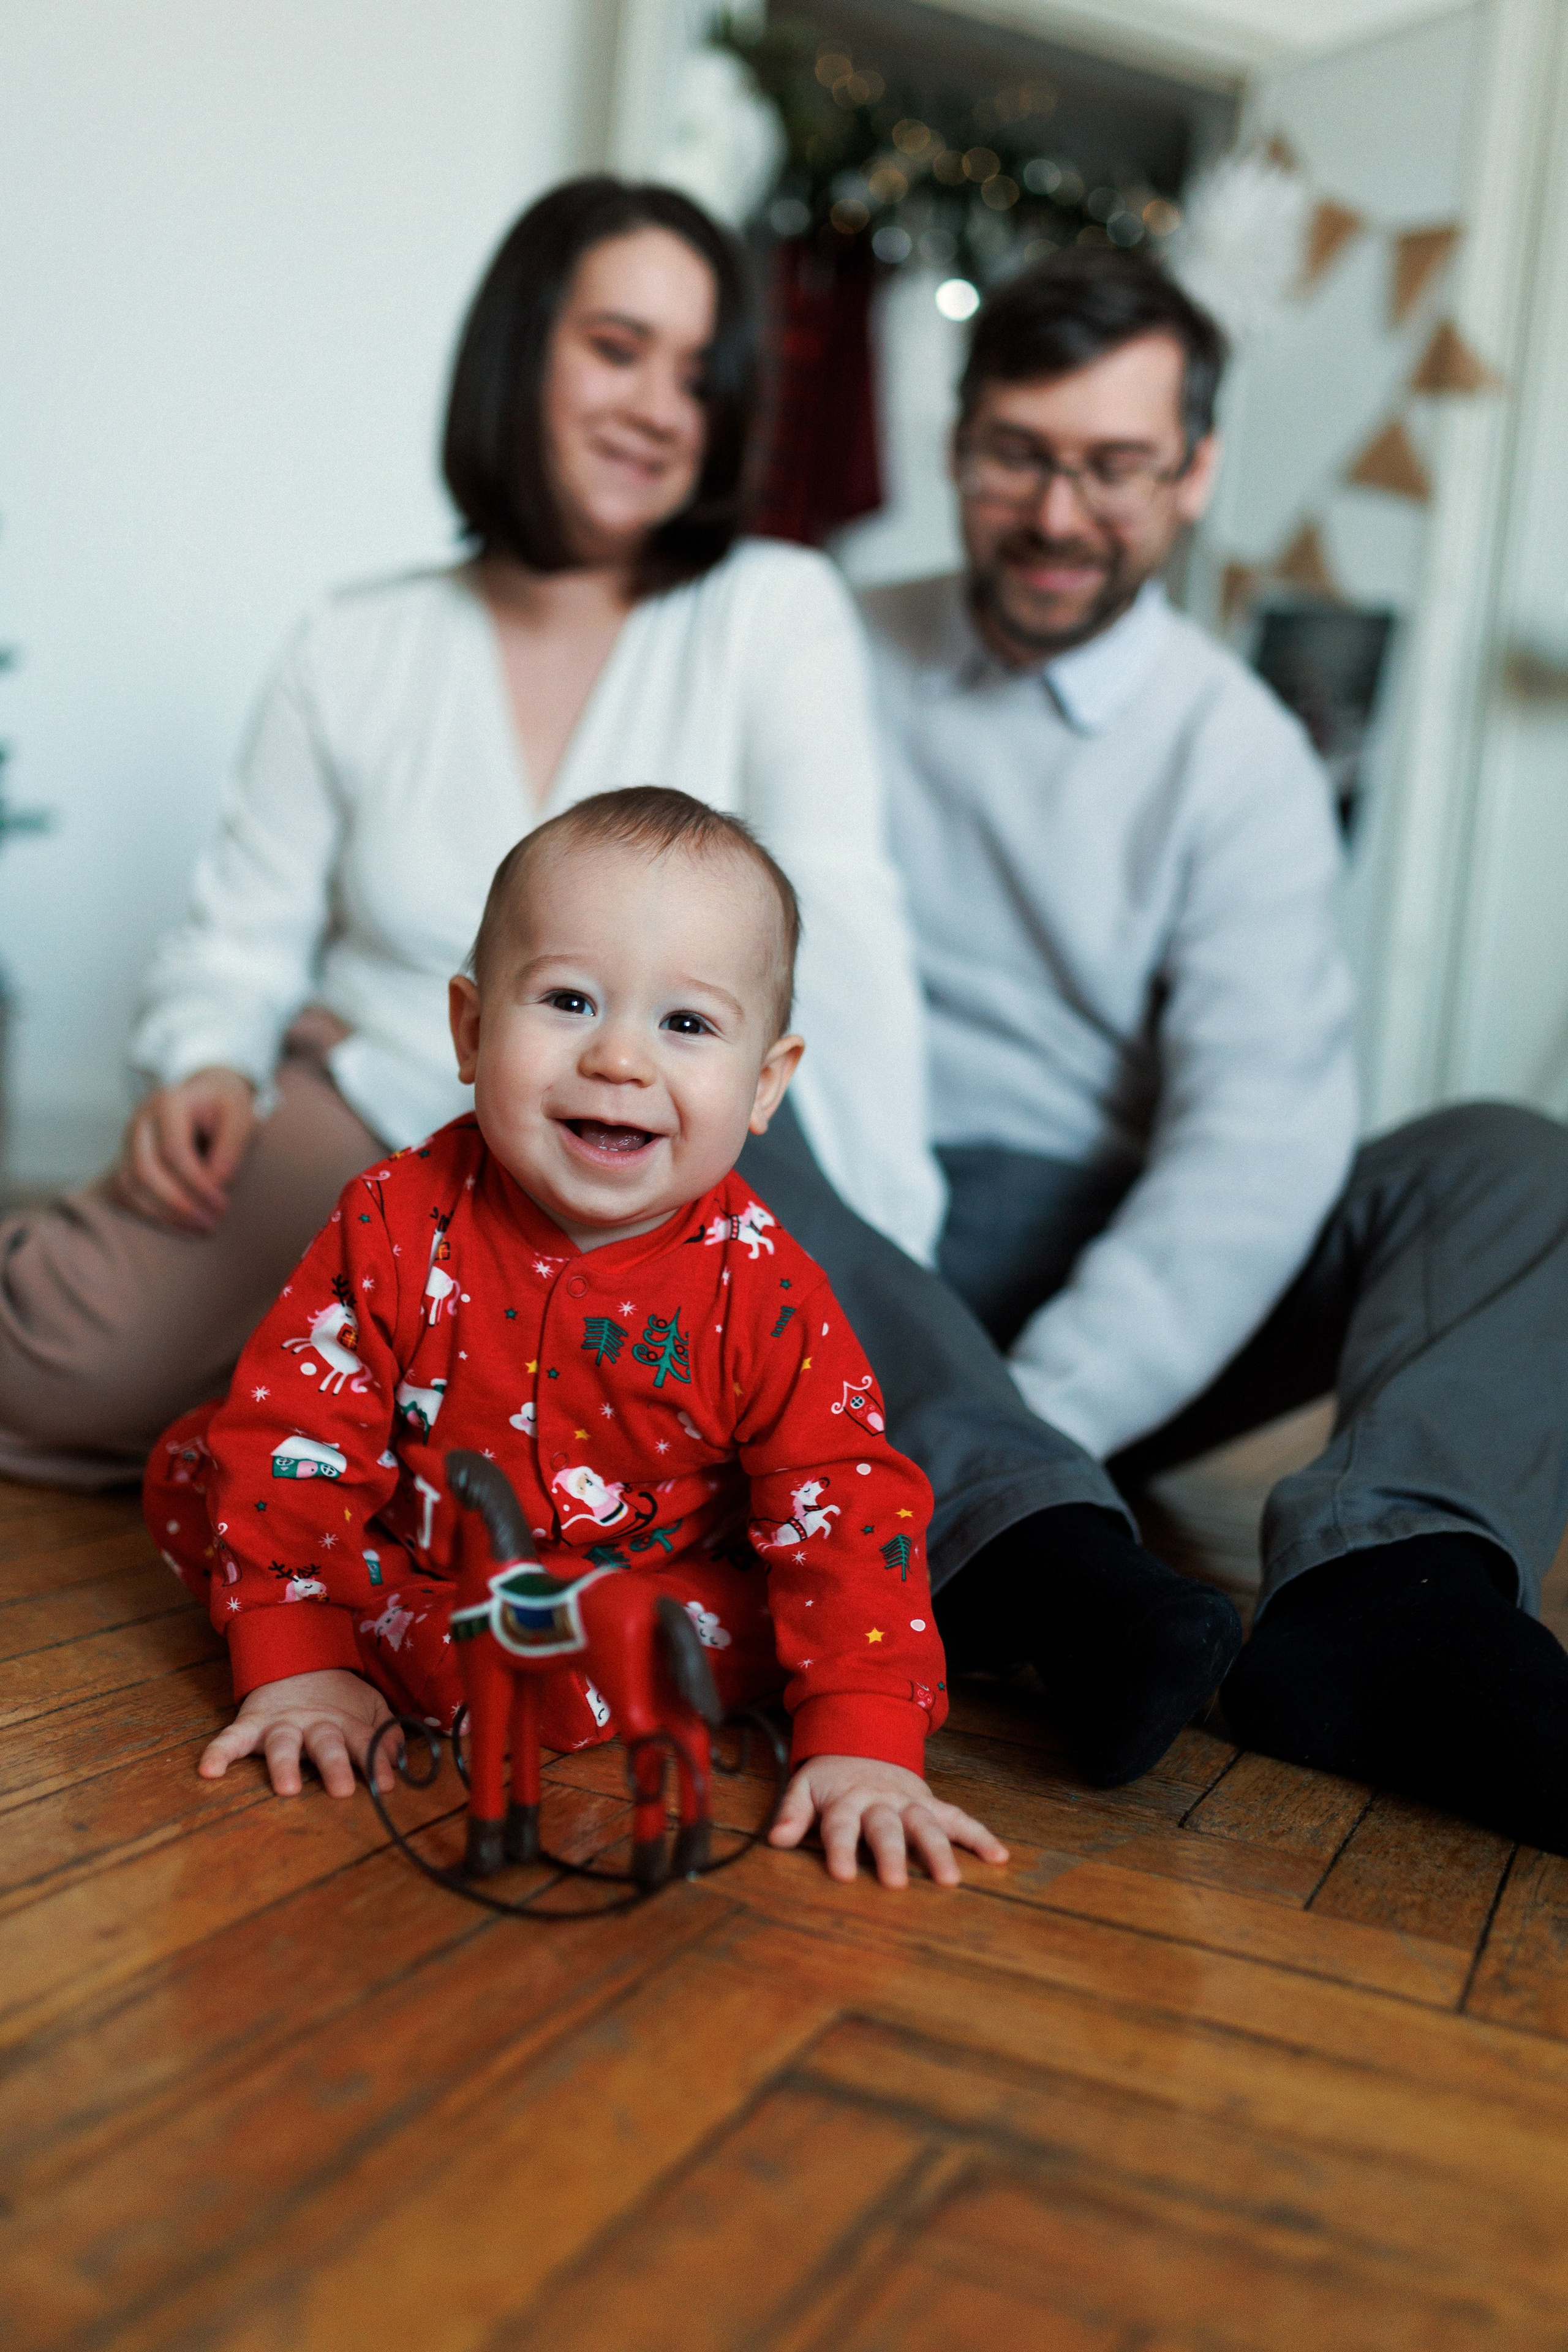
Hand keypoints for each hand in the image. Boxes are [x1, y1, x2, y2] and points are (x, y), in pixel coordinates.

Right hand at [109, 1066, 256, 1233]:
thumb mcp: (240, 1116)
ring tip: (199, 1230)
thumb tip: (218, 1182)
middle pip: (145, 1171)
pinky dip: (150, 1216)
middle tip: (210, 1225)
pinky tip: (181, 1227)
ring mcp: (128, 1141)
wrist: (205, 1096)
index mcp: (168, 1102)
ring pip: (130, 1186)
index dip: (197, 1183)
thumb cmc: (225, 1107)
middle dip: (177, 1204)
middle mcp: (140, 1121)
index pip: (173, 1150)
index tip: (222, 1205)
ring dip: (163, 1215)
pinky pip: (125, 1194)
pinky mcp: (126, 1160)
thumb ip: (232, 1146)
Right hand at [198, 1669, 397, 1797]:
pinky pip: (231, 1738)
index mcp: (345, 1722)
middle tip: (342, 1790)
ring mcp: (282, 1724)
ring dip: (285, 1765)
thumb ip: (385, 1733)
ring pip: (284, 1744)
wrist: (296, 1658)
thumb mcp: (368, 1707)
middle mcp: (315, 1723)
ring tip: (288, 1788)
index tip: (385, 1787)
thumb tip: (400, 1761)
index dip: (376, 1763)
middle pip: (326, 1744)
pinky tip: (208, 1770)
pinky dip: (218, 1752)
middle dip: (335, 1765)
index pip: (364, 1743)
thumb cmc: (338, 1698)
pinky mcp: (251, 1724)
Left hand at [768, 1754, 1008, 1888]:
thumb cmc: (831, 1777)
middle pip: (886, 1828)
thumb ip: (792, 1813)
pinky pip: (958, 1817)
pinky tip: (1000, 1856)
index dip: (839, 1850)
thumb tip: (776, 1839)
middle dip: (892, 1855)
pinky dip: (980, 1835)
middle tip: (897, 1884)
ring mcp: (909, 1801)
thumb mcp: (804, 1787)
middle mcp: (880, 1801)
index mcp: (846, 1799)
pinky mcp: (931, 1802)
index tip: (841, 1875)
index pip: (841, 1827)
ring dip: (939, 1851)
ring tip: (951, 1881)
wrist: (863, 1738)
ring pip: (926, 1824)